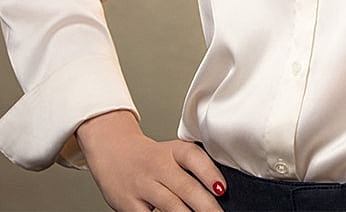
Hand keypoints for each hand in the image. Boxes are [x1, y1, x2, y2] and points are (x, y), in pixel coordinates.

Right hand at [76, 110, 225, 211]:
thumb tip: (219, 190)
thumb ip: (194, 167)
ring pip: (170, 205)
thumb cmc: (151, 158)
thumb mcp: (173, 153)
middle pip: (186, 187)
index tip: (222, 189)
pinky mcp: (128, 204)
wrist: (114, 153)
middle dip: (206, 205)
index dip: (210, 173)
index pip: (194, 157)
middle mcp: (159, 166)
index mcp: (174, 150)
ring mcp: (143, 186)